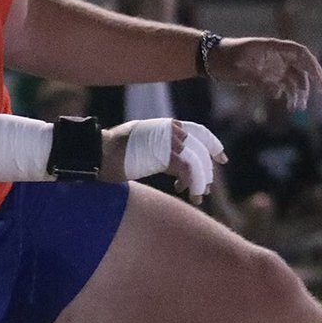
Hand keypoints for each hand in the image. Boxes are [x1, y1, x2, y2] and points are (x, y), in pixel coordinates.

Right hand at [101, 118, 226, 203]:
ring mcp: (170, 141)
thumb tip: (172, 165)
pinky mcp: (165, 155)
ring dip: (201, 182)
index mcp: (167, 125)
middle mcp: (172, 130)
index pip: (199, 132)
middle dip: (206, 172)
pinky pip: (189, 172)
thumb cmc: (112, 151)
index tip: (222, 160)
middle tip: (203, 190)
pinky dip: (193, 185)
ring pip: (198, 162)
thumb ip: (159, 148)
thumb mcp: (141, 143)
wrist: (100, 152)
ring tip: (197, 197)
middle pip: (202, 150)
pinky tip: (186, 194)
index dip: (213, 146)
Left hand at [208, 38, 321, 110]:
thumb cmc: (224, 59)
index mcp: (272, 48)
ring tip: (298, 108)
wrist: (210, 59)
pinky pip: (282, 85)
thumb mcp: (238, 69)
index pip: (299, 52)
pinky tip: (288, 104)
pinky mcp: (266, 77)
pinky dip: (287, 94)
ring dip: (298, 92)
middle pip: (301, 66)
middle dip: (312, 80)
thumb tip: (277, 91)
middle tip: (321, 94)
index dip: (312, 64)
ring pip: (293, 78)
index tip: (319, 78)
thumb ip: (257, 79)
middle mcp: (276, 56)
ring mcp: (272, 66)